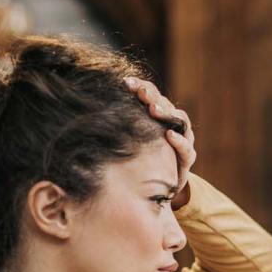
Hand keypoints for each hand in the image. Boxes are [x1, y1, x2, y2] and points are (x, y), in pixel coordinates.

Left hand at [125, 77, 196, 208]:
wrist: (153, 188)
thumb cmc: (134, 160)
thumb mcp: (123, 140)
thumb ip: (114, 125)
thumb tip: (84, 108)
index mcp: (155, 115)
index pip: (151, 94)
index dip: (141, 86)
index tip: (126, 83)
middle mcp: (170, 124)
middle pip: (165, 104)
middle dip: (154, 97)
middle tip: (142, 94)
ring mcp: (181, 140)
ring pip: (180, 121)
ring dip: (167, 114)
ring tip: (154, 110)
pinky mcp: (185, 160)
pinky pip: (187, 149)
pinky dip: (180, 141)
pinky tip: (170, 135)